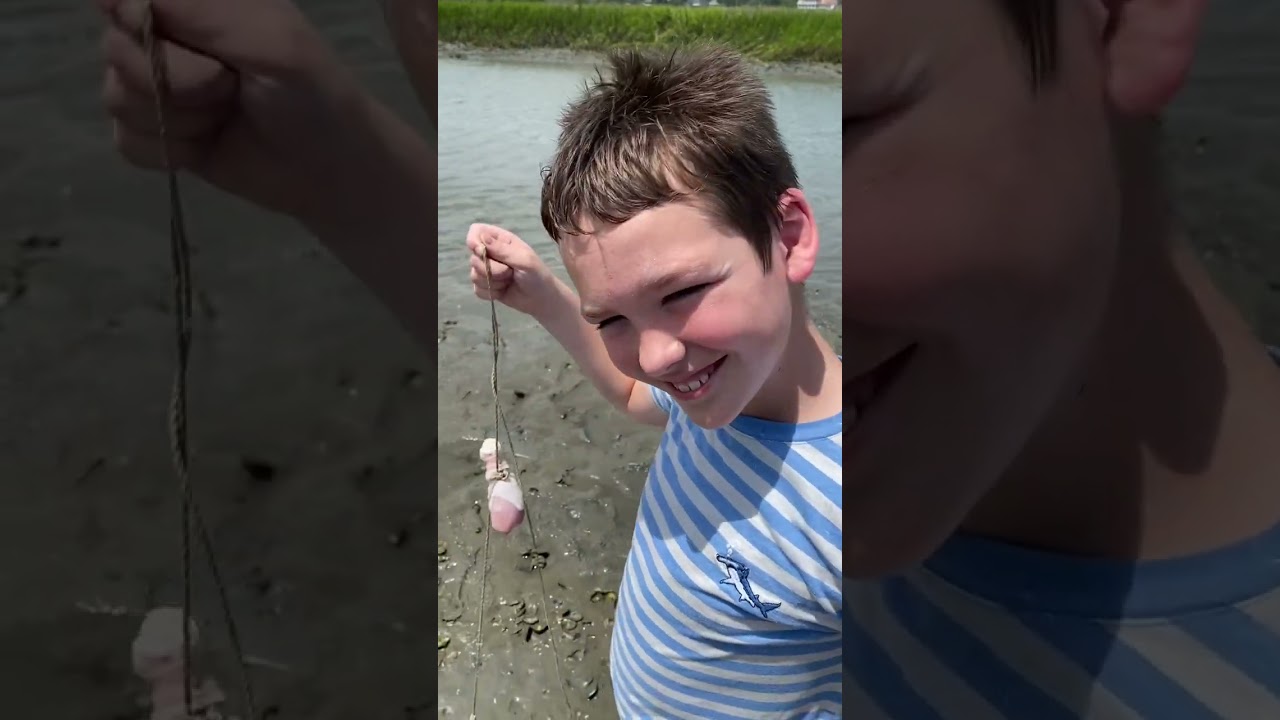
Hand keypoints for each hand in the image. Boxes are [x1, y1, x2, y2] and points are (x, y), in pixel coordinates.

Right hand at [96, 0, 384, 222]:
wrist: (328, 172)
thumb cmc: (312, 96)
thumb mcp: (268, 40)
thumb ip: (196, 8)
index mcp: (196, 2)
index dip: (136, 20)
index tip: (163, 37)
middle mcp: (168, 36)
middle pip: (116, 48)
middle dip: (174, 80)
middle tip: (228, 88)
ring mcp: (157, 86)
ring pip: (116, 97)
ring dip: (178, 118)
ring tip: (224, 116)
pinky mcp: (157, 133)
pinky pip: (125, 140)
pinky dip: (169, 150)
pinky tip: (206, 147)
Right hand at [467, 224, 561, 318]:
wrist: (541, 299)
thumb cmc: (537, 274)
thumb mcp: (524, 260)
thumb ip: (503, 250)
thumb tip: (482, 238)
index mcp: (500, 239)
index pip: (476, 231)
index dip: (474, 240)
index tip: (481, 252)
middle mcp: (490, 253)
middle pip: (473, 257)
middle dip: (491, 269)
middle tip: (509, 272)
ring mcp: (485, 270)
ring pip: (474, 275)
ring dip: (493, 282)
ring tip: (509, 281)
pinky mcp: (484, 286)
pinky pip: (477, 289)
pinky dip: (491, 293)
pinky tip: (503, 291)